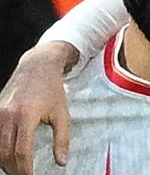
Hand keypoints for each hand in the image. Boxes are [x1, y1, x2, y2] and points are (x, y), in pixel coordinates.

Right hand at [0, 42, 77, 174]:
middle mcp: (8, 114)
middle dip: (14, 169)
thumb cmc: (52, 89)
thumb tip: (62, 162)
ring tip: (18, 167)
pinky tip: (8, 155)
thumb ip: (62, 139)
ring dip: (5, 161)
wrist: (37, 66)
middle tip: (25, 174)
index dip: (26, 169)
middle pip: (5, 153)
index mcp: (27, 115)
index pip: (21, 151)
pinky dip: (0, 149)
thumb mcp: (62, 113)